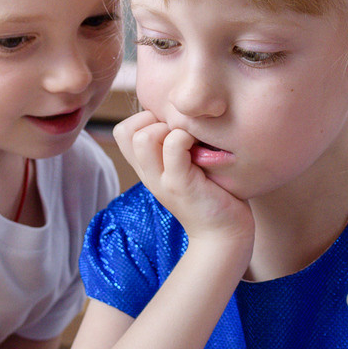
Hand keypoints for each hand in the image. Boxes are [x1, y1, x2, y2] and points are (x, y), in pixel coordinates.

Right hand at [114, 110, 252, 256]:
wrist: (225, 235)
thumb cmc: (213, 195)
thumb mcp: (188, 167)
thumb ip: (177, 146)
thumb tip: (182, 112)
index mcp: (147, 169)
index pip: (122, 131)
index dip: (145, 119)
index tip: (173, 129)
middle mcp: (148, 175)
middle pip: (125, 131)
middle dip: (154, 120)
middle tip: (181, 134)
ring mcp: (161, 181)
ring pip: (142, 137)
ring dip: (169, 128)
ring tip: (190, 141)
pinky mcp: (180, 185)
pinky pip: (173, 145)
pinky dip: (187, 137)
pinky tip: (203, 149)